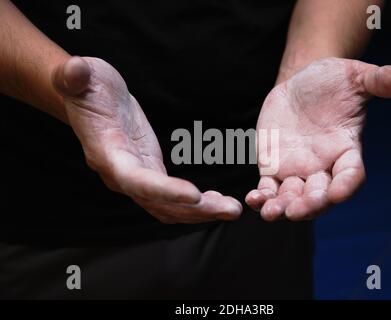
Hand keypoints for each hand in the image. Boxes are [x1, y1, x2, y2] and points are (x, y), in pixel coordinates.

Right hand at [52, 56, 241, 223]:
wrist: (91, 98)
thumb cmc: (86, 87)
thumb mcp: (81, 75)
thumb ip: (74, 77)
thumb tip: (75, 72)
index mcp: (106, 153)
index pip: (134, 179)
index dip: (163, 190)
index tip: (194, 195)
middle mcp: (121, 174)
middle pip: (158, 204)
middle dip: (195, 211)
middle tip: (231, 209)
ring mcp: (136, 177)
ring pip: (168, 208)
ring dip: (200, 212)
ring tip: (232, 209)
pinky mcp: (148, 172)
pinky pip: (171, 199)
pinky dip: (195, 204)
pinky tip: (217, 200)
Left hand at [246, 58, 390, 220]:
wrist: (300, 85)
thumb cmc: (332, 82)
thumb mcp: (354, 76)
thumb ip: (378, 81)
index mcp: (346, 150)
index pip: (350, 175)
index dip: (345, 186)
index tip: (336, 193)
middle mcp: (323, 167)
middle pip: (320, 196)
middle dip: (309, 204)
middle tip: (298, 210)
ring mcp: (297, 170)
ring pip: (292, 198)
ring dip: (282, 207)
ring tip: (271, 212)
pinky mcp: (273, 168)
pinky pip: (268, 189)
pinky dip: (261, 198)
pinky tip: (252, 200)